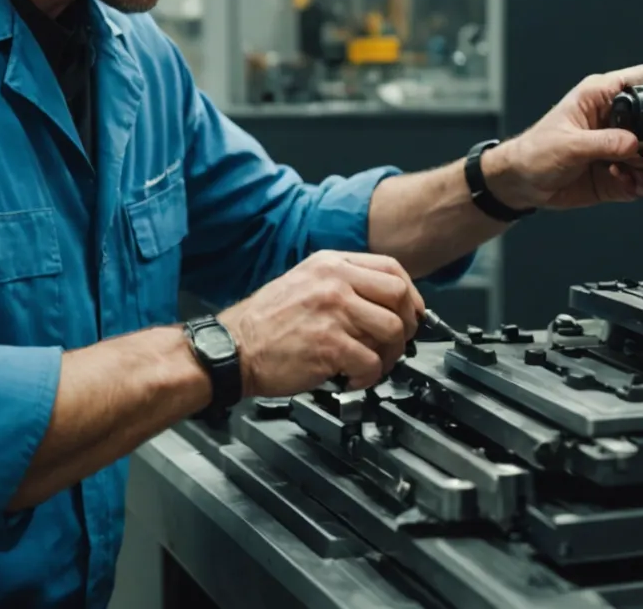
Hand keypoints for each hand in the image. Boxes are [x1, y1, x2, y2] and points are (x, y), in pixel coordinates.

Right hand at [218, 251, 423, 394]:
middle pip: (399, 297)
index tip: (411, 314)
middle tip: (396, 344)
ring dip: (390, 355)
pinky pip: (372, 362)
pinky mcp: (329, 345)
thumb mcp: (304, 282)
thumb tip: (383, 302)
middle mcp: (334, 282)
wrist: (231, 349)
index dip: (410, 295)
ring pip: (392, 331)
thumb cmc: (264, 323)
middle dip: (407, 326)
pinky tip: (352, 379)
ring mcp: (333, 312)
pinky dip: (369, 377)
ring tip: (373, 365)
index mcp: (330, 264)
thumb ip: (342, 283)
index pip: (392, 269)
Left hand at [484, 65, 642, 210]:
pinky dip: (641, 184)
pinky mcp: (615, 173)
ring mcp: (615, 149)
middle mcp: (611, 122)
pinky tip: (631, 185)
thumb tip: (633, 143)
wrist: (521, 184)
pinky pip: (639, 179)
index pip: (636, 83)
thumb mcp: (568, 144)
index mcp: (598, 99)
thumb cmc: (534, 152)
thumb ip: (603, 143)